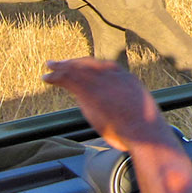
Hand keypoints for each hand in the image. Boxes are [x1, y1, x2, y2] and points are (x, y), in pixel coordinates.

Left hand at [43, 58, 176, 152]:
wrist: (143, 130)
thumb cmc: (144, 129)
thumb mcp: (140, 112)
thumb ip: (128, 107)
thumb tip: (125, 117)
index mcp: (126, 79)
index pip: (105, 66)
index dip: (90, 66)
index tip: (82, 67)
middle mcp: (112, 75)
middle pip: (89, 64)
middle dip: (74, 62)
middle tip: (61, 63)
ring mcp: (100, 82)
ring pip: (76, 68)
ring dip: (61, 67)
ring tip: (50, 67)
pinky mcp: (87, 91)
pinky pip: (68, 78)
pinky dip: (56, 77)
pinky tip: (47, 78)